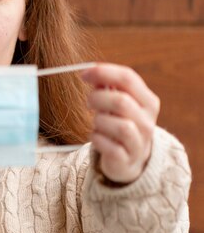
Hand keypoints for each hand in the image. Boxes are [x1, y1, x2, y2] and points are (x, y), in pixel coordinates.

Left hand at [81, 64, 159, 183]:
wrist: (130, 159)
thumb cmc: (120, 123)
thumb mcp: (119, 103)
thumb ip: (107, 86)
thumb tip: (91, 72)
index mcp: (148, 101)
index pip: (128, 78)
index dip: (103, 72)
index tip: (84, 74)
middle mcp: (147, 121)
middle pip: (121, 101)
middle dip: (97, 98)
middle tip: (89, 102)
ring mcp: (139, 142)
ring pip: (118, 125)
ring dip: (99, 120)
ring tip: (97, 122)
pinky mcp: (126, 159)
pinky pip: (108, 145)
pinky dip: (96, 138)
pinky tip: (96, 136)